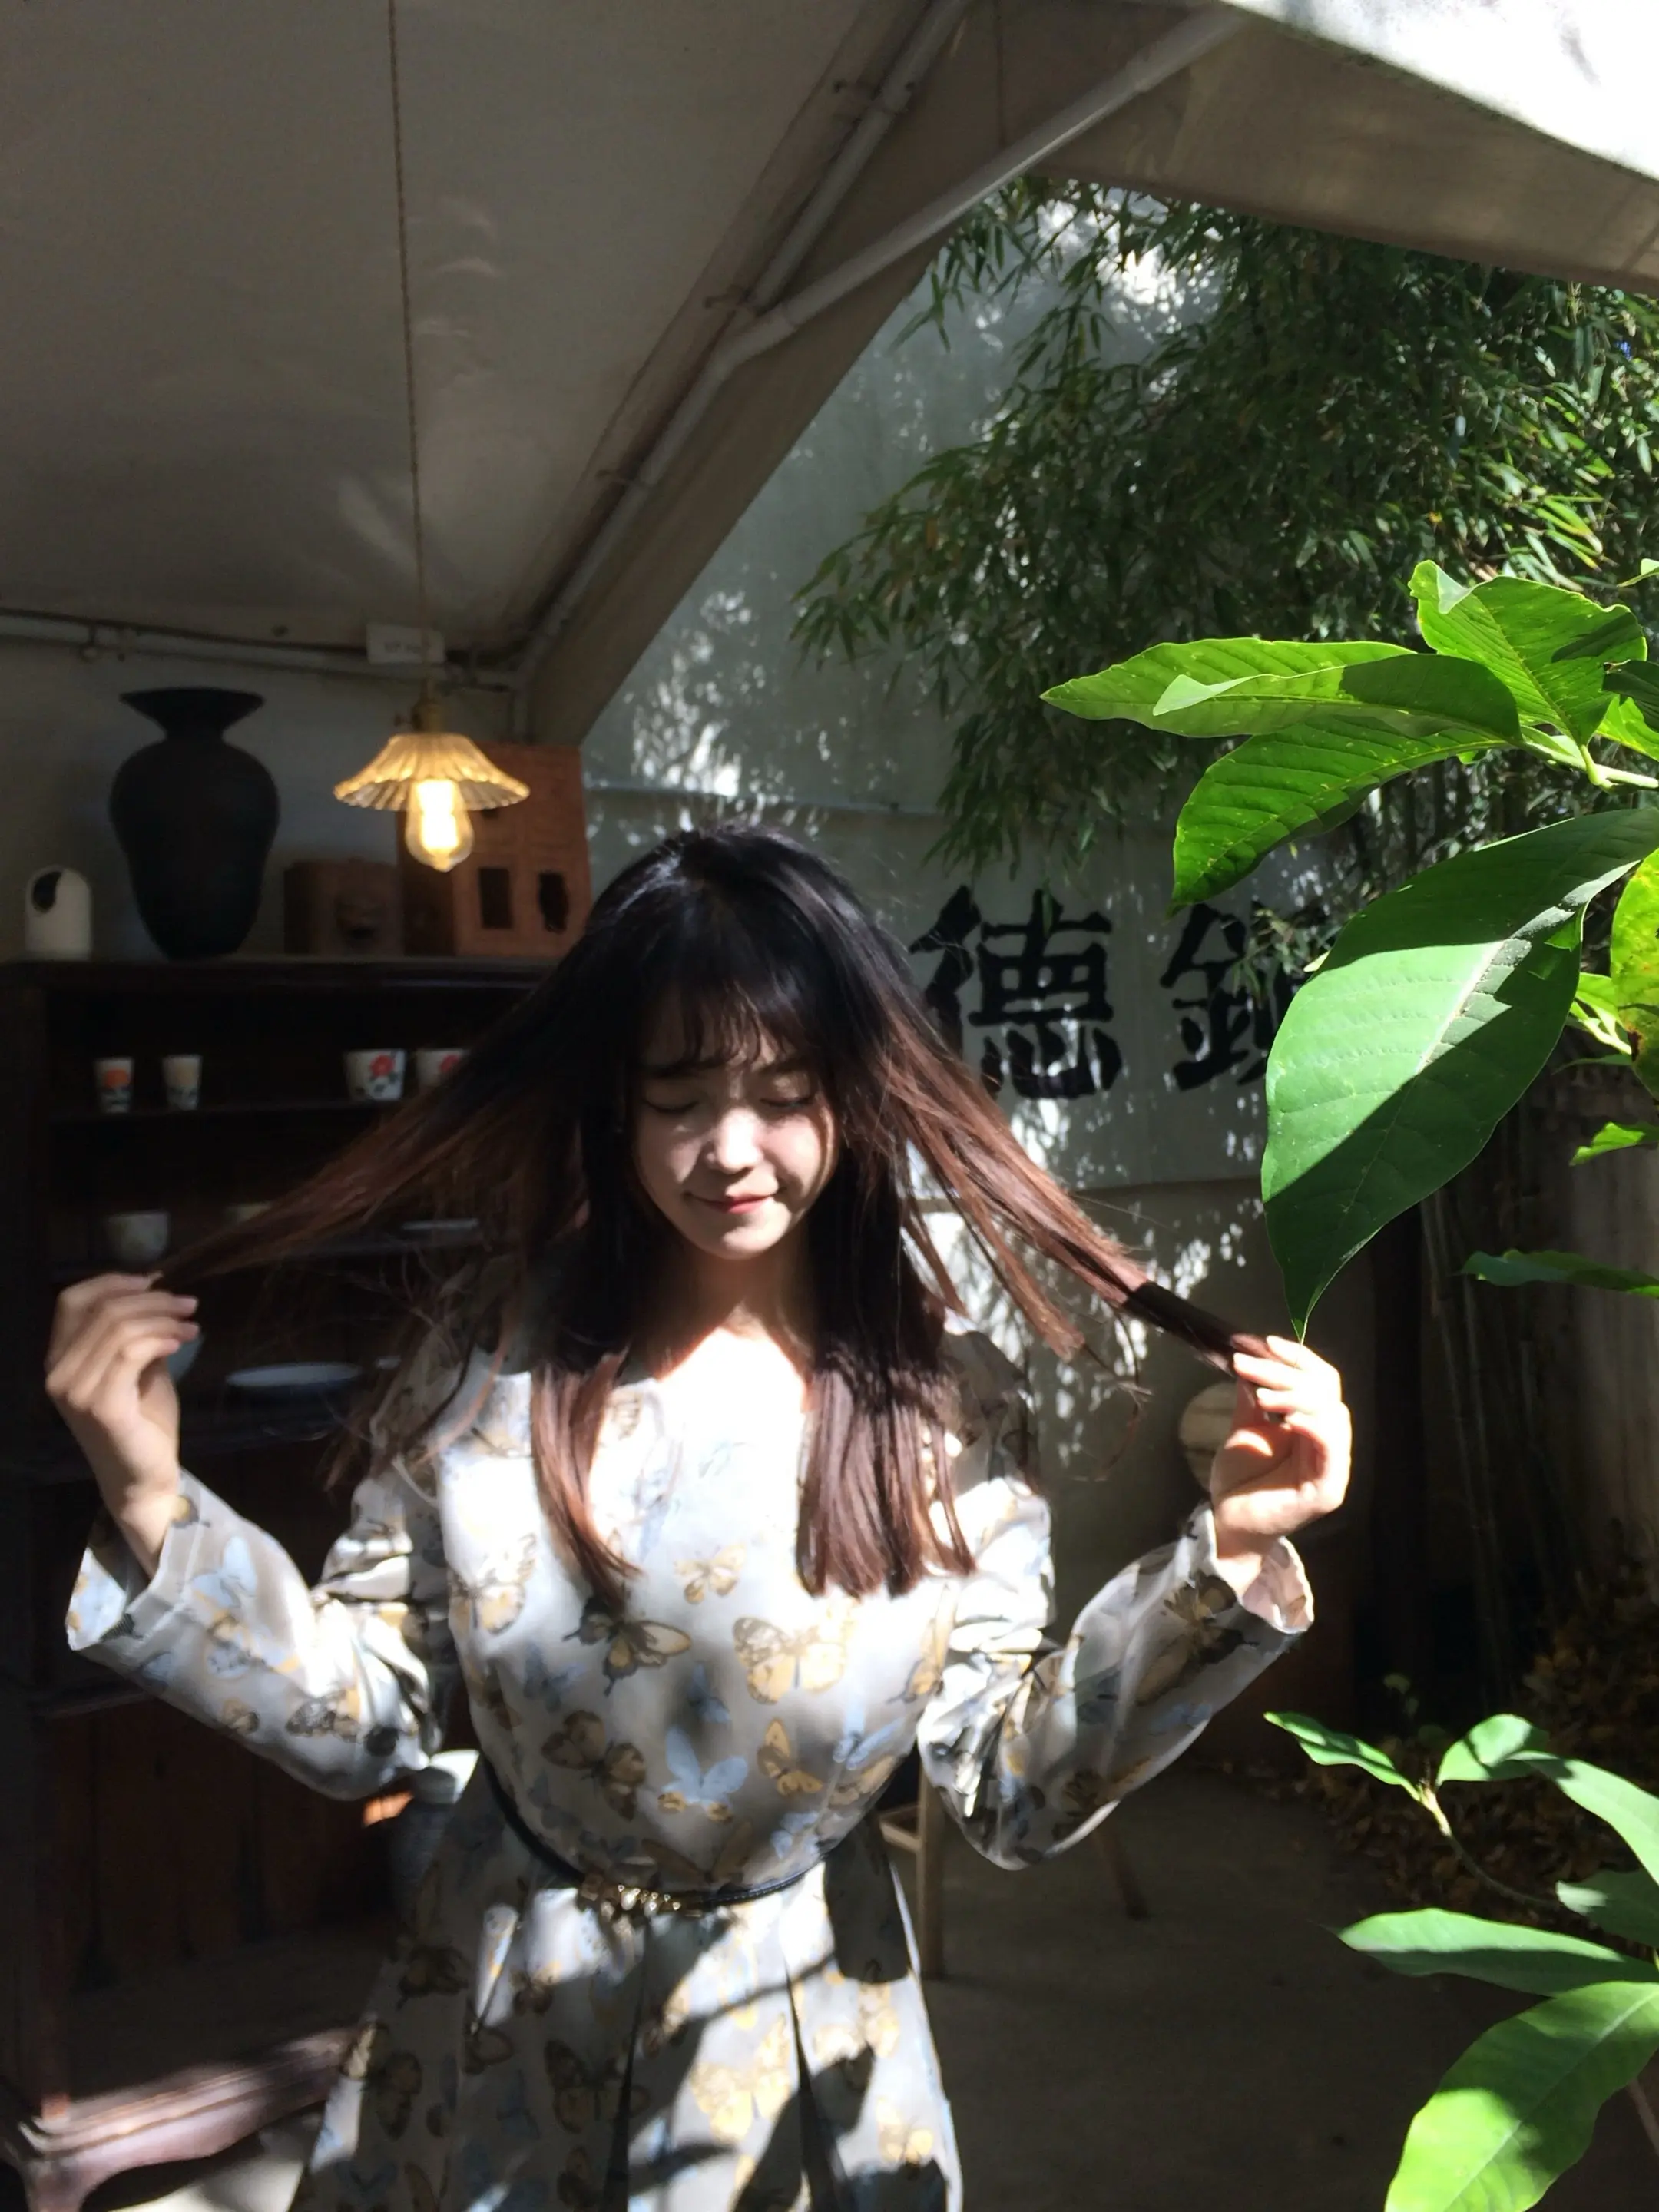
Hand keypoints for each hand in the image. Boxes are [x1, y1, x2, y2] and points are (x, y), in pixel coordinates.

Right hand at [45, 1273, 198, 1575]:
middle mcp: (57, 1373)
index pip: (71, 1301)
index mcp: (59, 1360)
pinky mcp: (101, 1406)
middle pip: (102, 1310)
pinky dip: (160, 1338)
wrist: (145, 1477)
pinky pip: (131, 1353)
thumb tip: (155, 1289)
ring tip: (191, 1324)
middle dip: (152, 1299)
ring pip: (119, 1328)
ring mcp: (75, 1391)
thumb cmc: (143, 1422)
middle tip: (188, 1303)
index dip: (112, 1282)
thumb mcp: (138, 1367)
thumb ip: (136, 1333)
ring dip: (162, 1318)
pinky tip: (180, 1342)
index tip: (155, 1281)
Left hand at [1206, 1336, 1349, 1599]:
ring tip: (1262, 1396)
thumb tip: (1252, 1361)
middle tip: (1247, 1366)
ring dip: (1296, 1396)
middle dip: (1287, 1373)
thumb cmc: (1240, 1481)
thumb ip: (1255, 1398)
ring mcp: (1333, 1468)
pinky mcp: (1328, 1489)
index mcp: (1315, 1426)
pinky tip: (1287, 1417)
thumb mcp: (1246, 1429)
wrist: (1229, 1522)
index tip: (1266, 1343)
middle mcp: (1330, 1444)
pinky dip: (1313, 1426)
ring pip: (1333, 1415)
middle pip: (1326, 1392)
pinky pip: (1332, 1450)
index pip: (1323, 1381)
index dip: (1300, 1358)